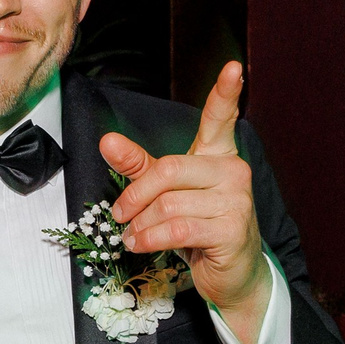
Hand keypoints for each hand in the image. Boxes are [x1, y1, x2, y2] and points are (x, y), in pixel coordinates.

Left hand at [100, 62, 268, 340]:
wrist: (231, 276)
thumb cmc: (199, 229)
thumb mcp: (166, 194)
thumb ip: (139, 166)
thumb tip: (108, 140)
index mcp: (218, 155)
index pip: (221, 118)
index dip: (226, 92)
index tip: (233, 67)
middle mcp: (233, 171)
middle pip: (169, 170)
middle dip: (135, 195)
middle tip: (118, 215)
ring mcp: (236, 201)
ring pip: (169, 204)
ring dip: (140, 224)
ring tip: (131, 236)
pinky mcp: (232, 230)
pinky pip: (178, 229)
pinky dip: (150, 238)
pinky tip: (140, 244)